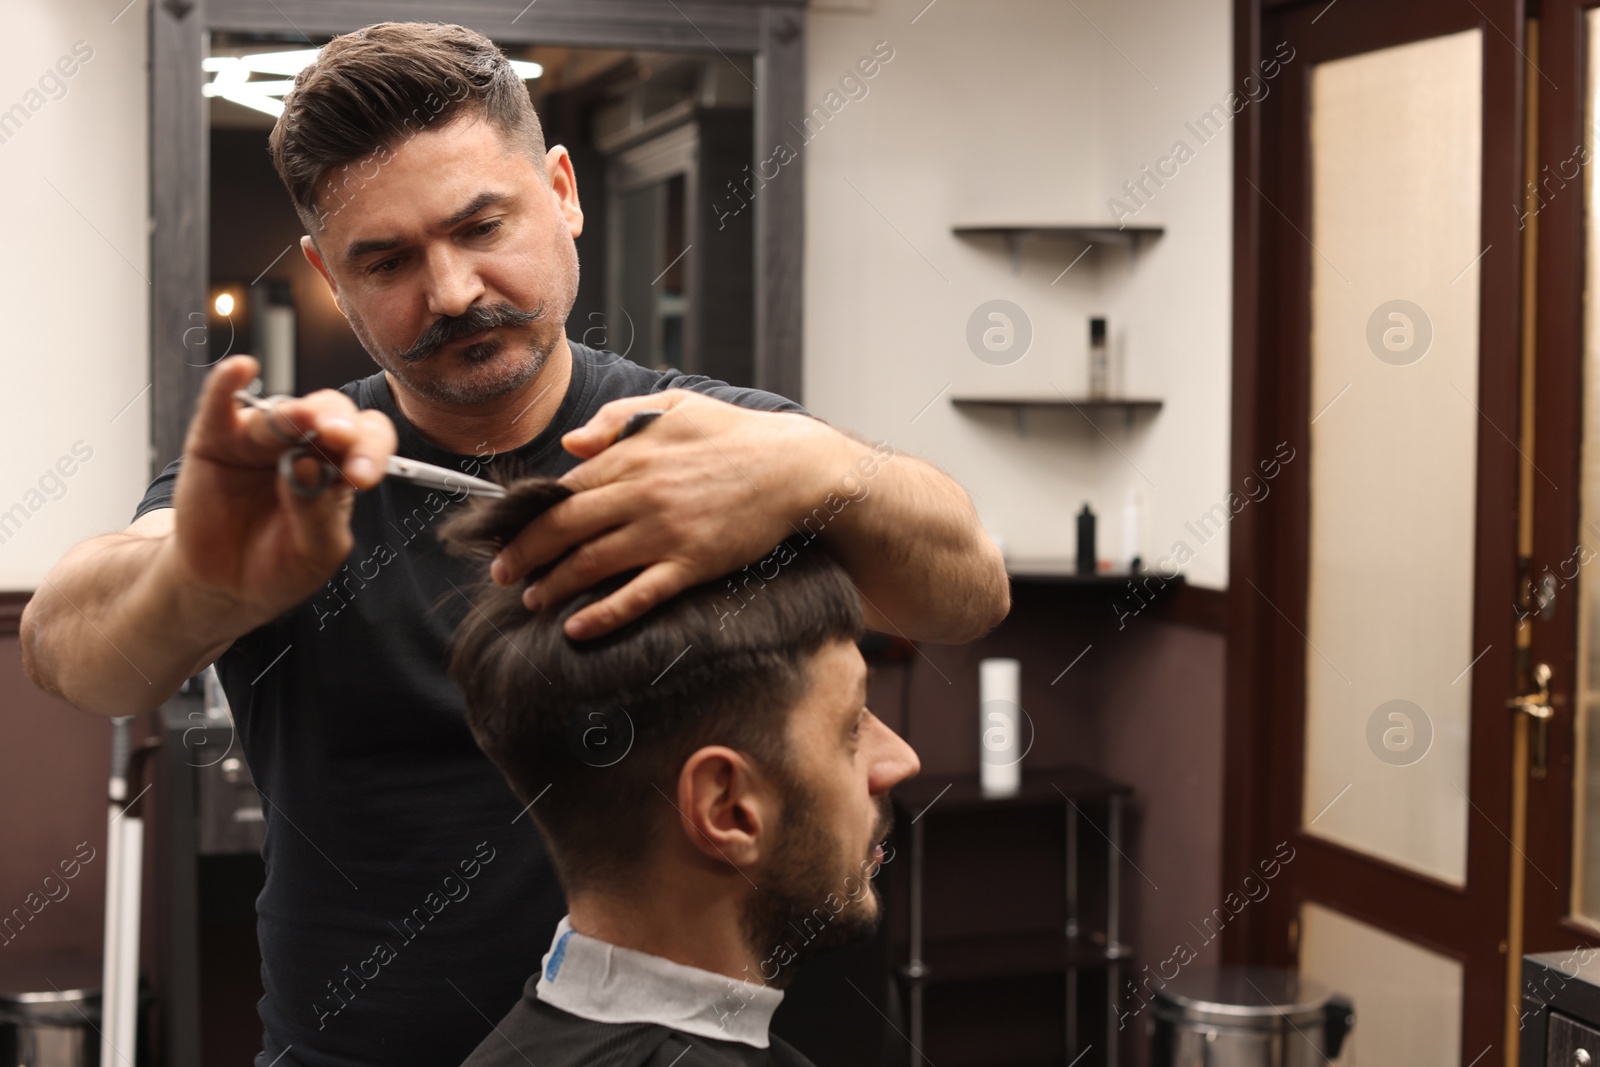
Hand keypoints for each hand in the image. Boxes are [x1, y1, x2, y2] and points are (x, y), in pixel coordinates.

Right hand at [164, 356, 397, 630]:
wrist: (226, 587)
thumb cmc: (280, 566)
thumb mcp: (316, 552)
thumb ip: (319, 514)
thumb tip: (307, 467)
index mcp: (341, 467)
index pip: (369, 439)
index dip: (371, 450)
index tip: (362, 477)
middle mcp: (305, 444)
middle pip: (331, 414)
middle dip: (338, 423)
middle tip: (339, 438)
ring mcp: (261, 439)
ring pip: (282, 412)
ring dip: (294, 414)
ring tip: (300, 420)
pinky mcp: (216, 440)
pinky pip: (220, 404)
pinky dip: (228, 383)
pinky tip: (240, 369)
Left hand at [489, 390, 840, 638]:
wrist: (794, 466)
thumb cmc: (735, 434)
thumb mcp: (674, 405)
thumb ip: (617, 420)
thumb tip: (571, 446)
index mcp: (633, 455)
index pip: (564, 489)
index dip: (531, 515)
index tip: (509, 533)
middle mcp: (641, 494)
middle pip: (565, 528)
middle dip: (526, 554)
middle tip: (504, 574)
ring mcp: (666, 531)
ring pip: (592, 563)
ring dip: (554, 585)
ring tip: (533, 600)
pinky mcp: (693, 563)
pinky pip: (639, 594)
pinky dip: (604, 613)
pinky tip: (578, 627)